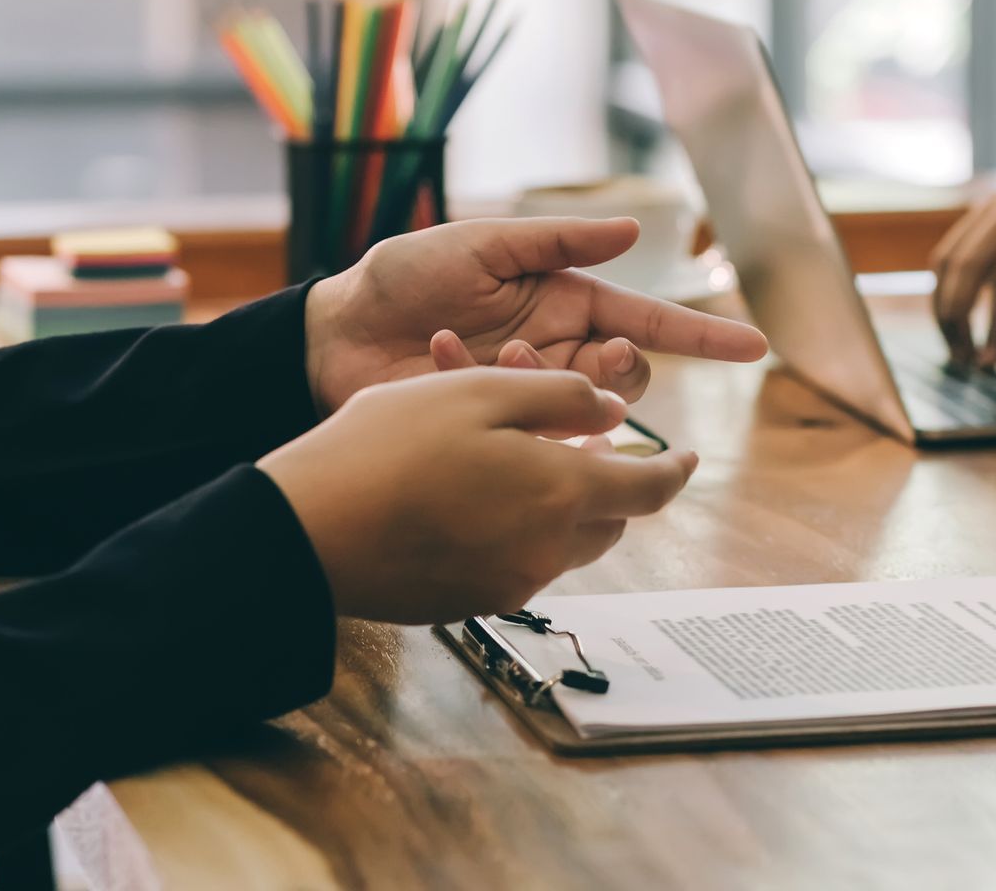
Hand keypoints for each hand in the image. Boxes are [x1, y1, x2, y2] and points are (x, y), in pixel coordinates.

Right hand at [258, 368, 698, 623]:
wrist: (305, 530)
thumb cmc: (388, 447)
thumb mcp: (479, 391)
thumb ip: (560, 397)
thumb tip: (615, 412)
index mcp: (564, 494)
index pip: (650, 489)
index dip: (675, 470)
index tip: (690, 457)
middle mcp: (549, 551)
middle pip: (611, 521)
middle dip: (611, 484)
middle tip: (582, 446)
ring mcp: (509, 585)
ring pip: (565, 545)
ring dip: (561, 507)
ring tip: (518, 464)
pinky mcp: (470, 604)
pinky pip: (519, 565)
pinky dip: (518, 531)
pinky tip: (472, 500)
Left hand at [303, 217, 768, 414]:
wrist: (335, 334)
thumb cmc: (405, 277)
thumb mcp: (482, 243)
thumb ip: (558, 240)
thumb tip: (635, 230)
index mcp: (567, 301)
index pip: (653, 322)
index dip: (705, 335)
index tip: (754, 346)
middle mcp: (559, 349)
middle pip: (630, 374)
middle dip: (619, 367)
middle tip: (590, 356)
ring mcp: (530, 392)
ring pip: (588, 407)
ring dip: (554, 381)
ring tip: (501, 353)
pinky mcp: (498, 427)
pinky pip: (527, 423)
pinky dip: (487, 387)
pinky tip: (445, 357)